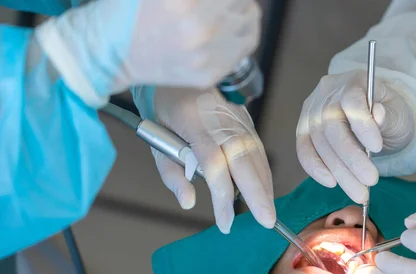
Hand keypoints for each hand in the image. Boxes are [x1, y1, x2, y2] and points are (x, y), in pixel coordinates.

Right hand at [35, 0, 260, 102]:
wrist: (115, 56)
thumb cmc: (131, 14)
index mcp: (185, 0)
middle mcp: (202, 25)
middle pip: (244, 0)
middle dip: (234, 0)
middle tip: (220, 3)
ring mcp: (209, 53)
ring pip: (250, 21)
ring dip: (242, 12)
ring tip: (227, 12)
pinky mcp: (212, 73)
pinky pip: (245, 47)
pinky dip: (241, 34)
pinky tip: (228, 30)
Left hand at [148, 87, 274, 233]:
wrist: (178, 76)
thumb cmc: (163, 110)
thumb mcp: (156, 143)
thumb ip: (172, 174)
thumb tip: (189, 202)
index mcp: (193, 122)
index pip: (214, 165)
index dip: (222, 196)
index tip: (225, 222)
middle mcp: (219, 119)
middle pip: (243, 159)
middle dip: (257, 193)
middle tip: (266, 221)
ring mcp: (236, 117)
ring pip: (255, 154)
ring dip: (264, 185)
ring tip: (267, 212)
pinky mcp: (245, 119)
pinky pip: (258, 148)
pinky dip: (263, 171)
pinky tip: (265, 189)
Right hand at [296, 70, 415, 202]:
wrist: (376, 120)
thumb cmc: (388, 115)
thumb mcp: (398, 113)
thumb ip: (388, 116)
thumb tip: (377, 114)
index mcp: (354, 80)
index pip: (352, 100)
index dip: (362, 124)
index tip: (377, 147)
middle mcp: (327, 92)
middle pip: (332, 126)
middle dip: (351, 158)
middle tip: (370, 181)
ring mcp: (311, 111)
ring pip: (319, 143)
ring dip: (339, 171)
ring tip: (359, 192)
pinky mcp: (303, 130)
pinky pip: (304, 150)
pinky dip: (316, 169)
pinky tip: (332, 183)